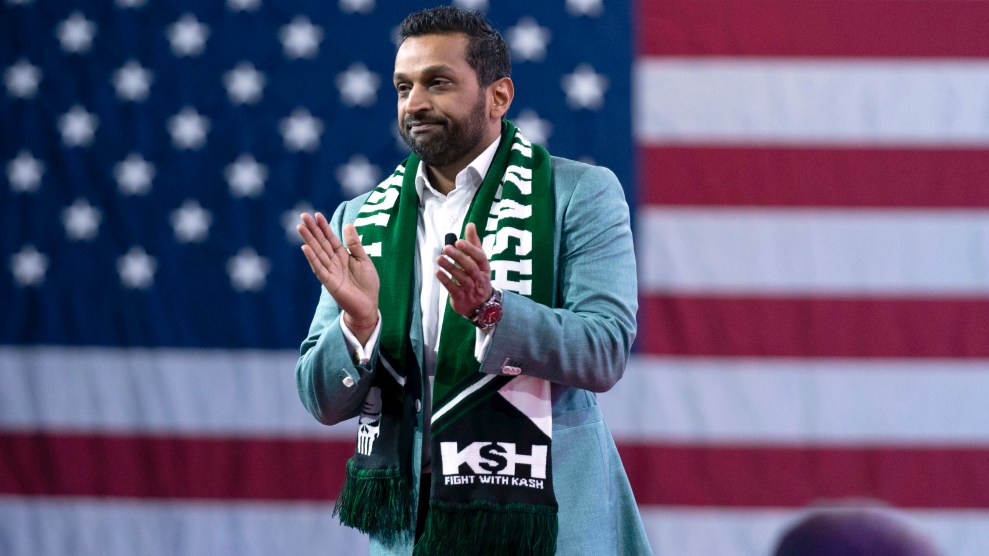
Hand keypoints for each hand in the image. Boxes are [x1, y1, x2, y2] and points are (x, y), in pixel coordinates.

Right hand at [297, 212, 378, 335]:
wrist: (368, 304)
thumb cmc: (367, 283)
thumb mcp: (364, 259)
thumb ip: (355, 244)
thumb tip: (348, 224)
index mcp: (342, 255)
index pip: (330, 238)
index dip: (324, 227)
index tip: (316, 214)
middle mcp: (334, 262)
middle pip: (321, 243)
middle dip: (312, 229)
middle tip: (303, 215)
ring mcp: (330, 271)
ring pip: (317, 252)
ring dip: (309, 240)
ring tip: (300, 227)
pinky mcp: (329, 282)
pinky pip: (319, 268)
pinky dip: (312, 258)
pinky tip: (305, 247)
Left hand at [436, 222, 491, 317]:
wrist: (482, 306)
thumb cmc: (478, 277)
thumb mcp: (478, 261)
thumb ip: (474, 243)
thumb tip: (470, 224)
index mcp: (484, 267)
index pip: (480, 257)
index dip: (470, 249)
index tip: (458, 242)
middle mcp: (480, 278)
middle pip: (470, 267)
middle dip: (458, 257)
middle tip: (446, 248)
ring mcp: (472, 290)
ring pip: (462, 278)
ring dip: (450, 267)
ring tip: (439, 258)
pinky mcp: (462, 299)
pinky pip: (454, 290)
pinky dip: (446, 281)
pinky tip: (438, 273)